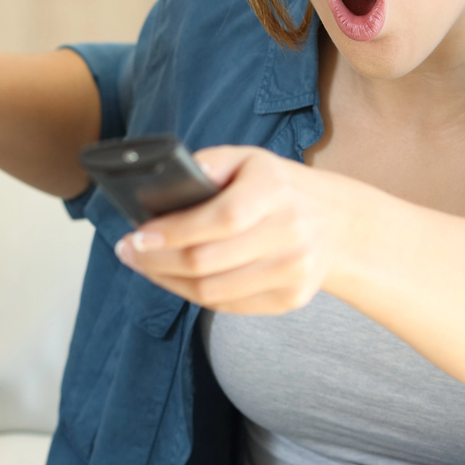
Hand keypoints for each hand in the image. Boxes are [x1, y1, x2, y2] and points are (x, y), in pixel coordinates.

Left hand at [110, 146, 356, 313]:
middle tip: (128, 252)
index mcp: (275, 191)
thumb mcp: (248, 160)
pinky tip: (173, 279)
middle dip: (156, 261)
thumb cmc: (277, 188)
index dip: (173, 232)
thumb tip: (164, 183)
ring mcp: (293, 272)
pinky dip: (192, 294)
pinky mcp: (290, 299)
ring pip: (213, 291)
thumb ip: (208, 164)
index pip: (220, 219)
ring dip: (167, 281)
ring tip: (144, 265)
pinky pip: (228, 305)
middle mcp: (289, 234)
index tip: (137, 235)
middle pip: (208, 262)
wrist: (337, 224)